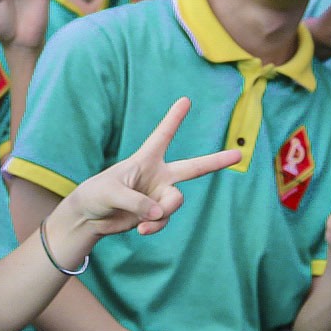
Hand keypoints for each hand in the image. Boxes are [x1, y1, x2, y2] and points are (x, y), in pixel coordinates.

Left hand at [63, 98, 241, 237]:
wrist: (90, 217)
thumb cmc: (97, 194)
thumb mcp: (111, 193)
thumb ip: (137, 202)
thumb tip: (161, 212)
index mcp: (145, 159)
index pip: (163, 135)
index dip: (174, 118)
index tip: (185, 99)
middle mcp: (158, 175)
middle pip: (193, 167)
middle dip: (216, 161)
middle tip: (239, 154)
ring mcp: (159, 195)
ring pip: (176, 202)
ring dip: (162, 213)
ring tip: (144, 222)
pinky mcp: (156, 214)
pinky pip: (165, 220)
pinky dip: (155, 226)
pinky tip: (141, 230)